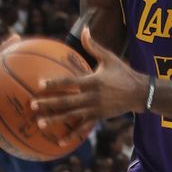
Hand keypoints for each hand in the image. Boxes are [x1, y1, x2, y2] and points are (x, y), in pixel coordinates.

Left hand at [30, 27, 147, 145]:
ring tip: (39, 123)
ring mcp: (94, 109)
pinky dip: (71, 136)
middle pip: (66, 101)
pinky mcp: (98, 118)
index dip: (55, 84)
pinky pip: (82, 128)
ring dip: (54, 120)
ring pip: (71, 116)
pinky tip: (59, 142)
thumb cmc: (123, 72)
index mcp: (92, 81)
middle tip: (32, 105)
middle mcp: (91, 97)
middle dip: (48, 104)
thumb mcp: (109, 58)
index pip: (70, 83)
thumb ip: (93, 45)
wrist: (139, 93)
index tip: (40, 84)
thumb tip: (85, 28)